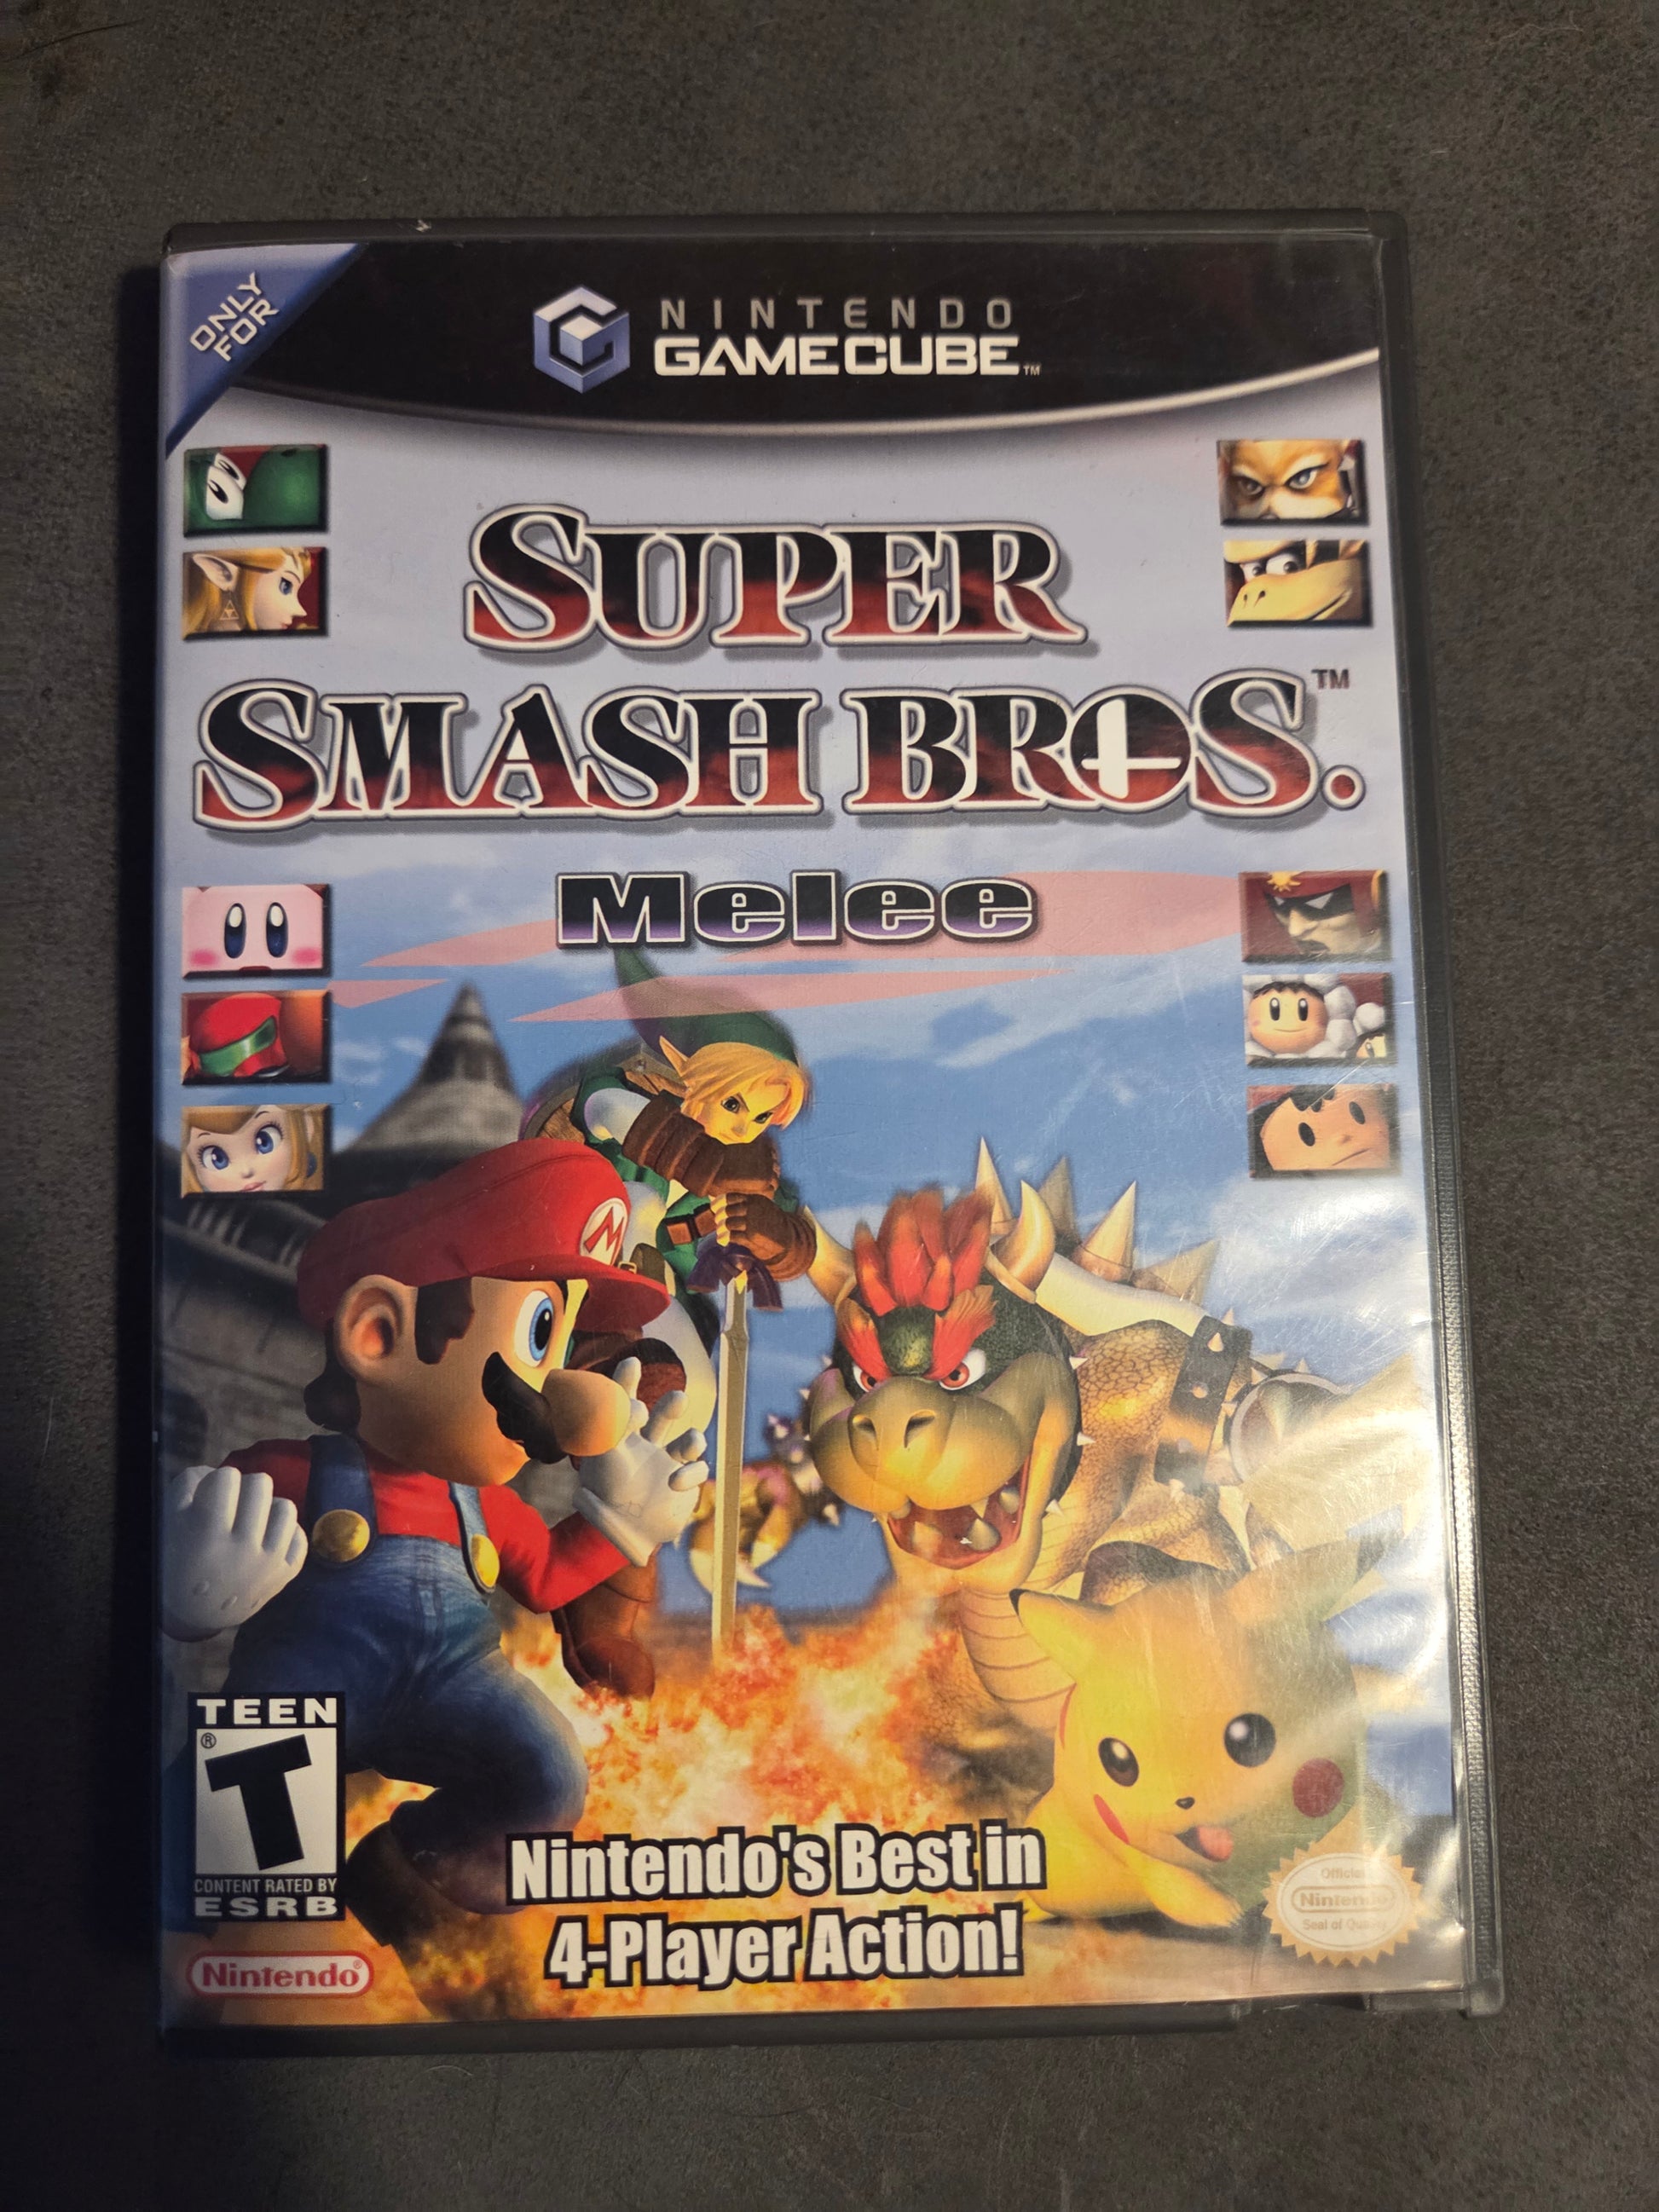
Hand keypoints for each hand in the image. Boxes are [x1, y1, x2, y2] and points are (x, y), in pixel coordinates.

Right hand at [161, 1463, 305, 1639]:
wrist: (195, 1612)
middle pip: (261, 1484)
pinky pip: (300, 1535)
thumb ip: (188, 1485)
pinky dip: (286, 1533)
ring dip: (269, 1508)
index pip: (227, 1478)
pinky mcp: (286, 1575)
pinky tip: (267, 1539)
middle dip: (245, 1488)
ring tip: (253, 1521)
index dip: (219, 1481)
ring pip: (287, 1507)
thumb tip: (217, 1469)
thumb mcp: (170, 1521)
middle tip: (234, 1506)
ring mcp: (269, 1564)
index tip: (212, 1496)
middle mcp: (242, 1551)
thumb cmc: (178, 1559)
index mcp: (207, 1537)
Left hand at [573, 1357, 708, 1565]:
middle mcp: (646, 1448)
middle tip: (678, 1398)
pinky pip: (697, 1471)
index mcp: (622, 1438)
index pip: (625, 1403)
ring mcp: (667, 1465)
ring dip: (694, 1440)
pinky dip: (690, 1473)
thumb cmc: (605, 1494)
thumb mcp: (605, 1453)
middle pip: (663, 1418)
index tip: (631, 1362)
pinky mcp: (683, 1484)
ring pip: (691, 1443)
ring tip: (689, 1446)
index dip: (628, 1381)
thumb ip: (616, 1425)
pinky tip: (674, 1482)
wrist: (620, 1532)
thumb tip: (636, 1404)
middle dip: (673, 1405)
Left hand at [708, 1193, 815, 1277]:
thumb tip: (724, 1205)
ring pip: (728, 1223)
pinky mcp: (751, 1235)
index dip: (720, 1201)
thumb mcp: (763, 1207)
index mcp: (755, 1199)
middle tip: (718, 1221)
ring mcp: (752, 1222)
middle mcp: (753, 1208)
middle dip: (720, 1217)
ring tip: (720, 1231)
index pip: (732, 1196)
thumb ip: (747, 1204)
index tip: (714, 1206)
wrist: (787, 1238)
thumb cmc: (772, 1222)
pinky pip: (732, 1235)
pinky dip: (725, 1238)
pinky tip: (722, 1240)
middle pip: (728, 1210)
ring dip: (722, 1228)